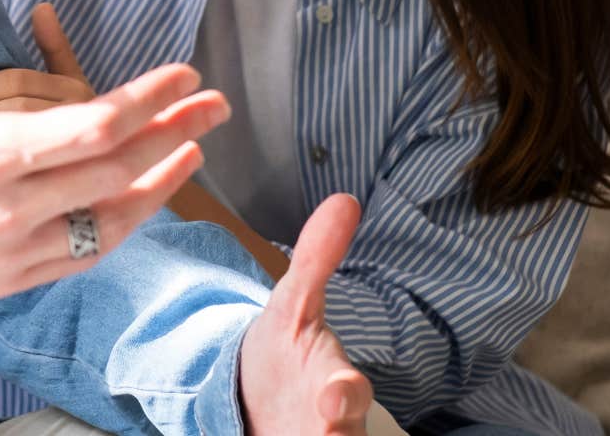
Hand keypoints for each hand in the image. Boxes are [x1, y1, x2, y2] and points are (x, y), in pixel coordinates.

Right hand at [0, 0, 230, 321]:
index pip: (91, 127)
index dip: (147, 100)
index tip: (181, 75)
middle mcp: (9, 208)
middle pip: (117, 170)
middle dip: (175, 133)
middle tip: (215, 105)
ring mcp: (13, 250)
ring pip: (110, 219)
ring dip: (162, 182)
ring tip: (195, 150)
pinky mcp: (9, 279)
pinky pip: (84, 254)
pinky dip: (124, 227)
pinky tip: (144, 203)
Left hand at [238, 194, 373, 435]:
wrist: (261, 398)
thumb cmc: (285, 350)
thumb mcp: (293, 304)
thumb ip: (316, 259)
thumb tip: (345, 198)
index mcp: (336, 384)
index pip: (348, 392)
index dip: (344, 394)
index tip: (337, 395)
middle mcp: (334, 426)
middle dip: (334, 434)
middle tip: (325, 429)